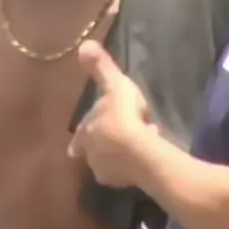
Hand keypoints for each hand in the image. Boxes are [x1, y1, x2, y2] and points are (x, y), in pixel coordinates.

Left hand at [68, 40, 157, 187]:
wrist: (142, 152)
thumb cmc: (125, 117)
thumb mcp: (114, 85)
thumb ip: (101, 67)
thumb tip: (84, 44)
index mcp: (86, 133)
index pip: (83, 131)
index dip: (90, 128)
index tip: (97, 128)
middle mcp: (90, 156)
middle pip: (95, 149)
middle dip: (106, 142)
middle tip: (121, 134)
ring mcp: (106, 172)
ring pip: (111, 161)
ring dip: (120, 153)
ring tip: (136, 144)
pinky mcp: (122, 184)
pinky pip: (126, 173)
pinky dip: (132, 166)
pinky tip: (144, 158)